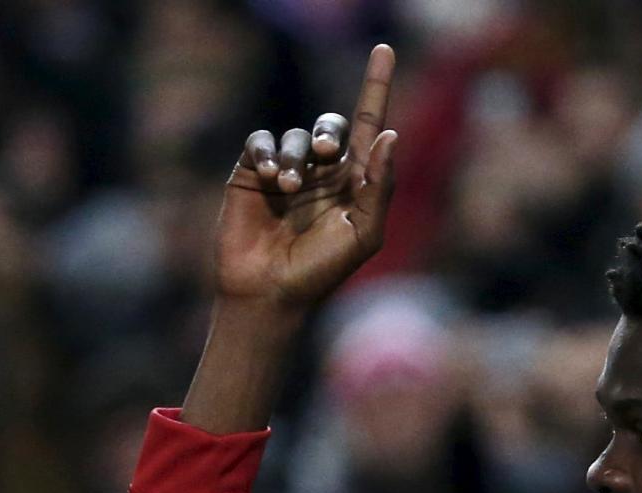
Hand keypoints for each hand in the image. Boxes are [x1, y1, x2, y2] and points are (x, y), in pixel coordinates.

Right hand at [214, 44, 399, 309]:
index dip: (376, 86)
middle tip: (329, 154)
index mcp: (356, 182)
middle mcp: (324, 172)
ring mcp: (288, 171)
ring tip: (288, 187)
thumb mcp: (364, 233)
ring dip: (296, 156)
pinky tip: (269, 177)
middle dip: (331, 132)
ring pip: (296, 136)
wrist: (270, 293)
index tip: (385, 49)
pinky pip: (262, 141)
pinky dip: (268, 152)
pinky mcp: (251, 173)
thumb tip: (389, 136)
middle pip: (332, 125)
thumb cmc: (322, 271)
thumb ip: (379, 186)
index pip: (369, 125)